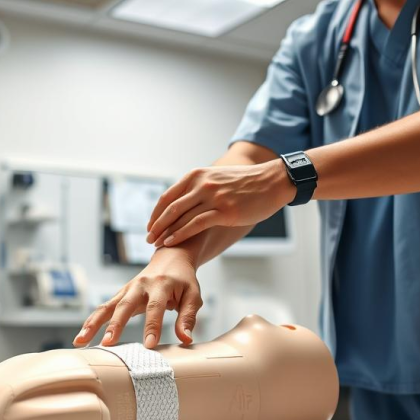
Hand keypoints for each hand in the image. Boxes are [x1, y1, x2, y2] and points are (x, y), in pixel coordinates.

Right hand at [73, 248, 202, 348]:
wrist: (170, 258)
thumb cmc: (183, 280)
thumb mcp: (193, 295)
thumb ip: (188, 317)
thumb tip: (186, 339)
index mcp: (161, 284)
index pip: (155, 308)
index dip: (152, 326)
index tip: (149, 345)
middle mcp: (140, 285)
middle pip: (125, 306)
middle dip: (115, 325)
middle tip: (108, 343)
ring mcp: (127, 289)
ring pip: (108, 306)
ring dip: (93, 324)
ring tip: (81, 341)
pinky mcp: (120, 294)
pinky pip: (104, 308)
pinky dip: (92, 322)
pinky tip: (82, 336)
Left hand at [145, 161, 294, 247]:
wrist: (272, 181)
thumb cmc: (246, 183)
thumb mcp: (217, 178)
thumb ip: (200, 187)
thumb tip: (187, 203)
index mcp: (196, 175)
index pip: (168, 196)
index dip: (156, 213)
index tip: (150, 226)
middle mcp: (201, 184)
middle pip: (170, 207)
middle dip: (156, 225)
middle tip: (148, 238)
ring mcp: (212, 197)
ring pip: (179, 216)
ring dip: (165, 232)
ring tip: (156, 244)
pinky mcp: (223, 211)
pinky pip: (195, 224)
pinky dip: (179, 234)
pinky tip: (171, 242)